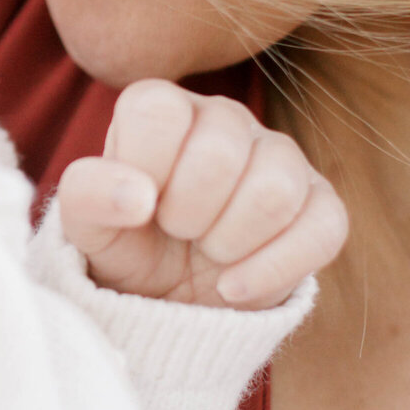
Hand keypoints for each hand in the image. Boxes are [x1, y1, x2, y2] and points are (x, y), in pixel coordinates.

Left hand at [57, 80, 347, 307]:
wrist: (167, 301)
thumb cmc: (126, 245)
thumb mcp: (86, 225)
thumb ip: (87, 194)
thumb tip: (137, 197)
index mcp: (164, 108)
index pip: (158, 111)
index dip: (144, 169)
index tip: (138, 203)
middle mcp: (225, 119)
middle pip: (220, 154)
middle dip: (186, 214)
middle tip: (176, 231)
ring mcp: (280, 158)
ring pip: (275, 191)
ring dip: (229, 242)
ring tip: (207, 251)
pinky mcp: (320, 205)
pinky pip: (324, 228)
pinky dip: (271, 270)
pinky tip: (234, 286)